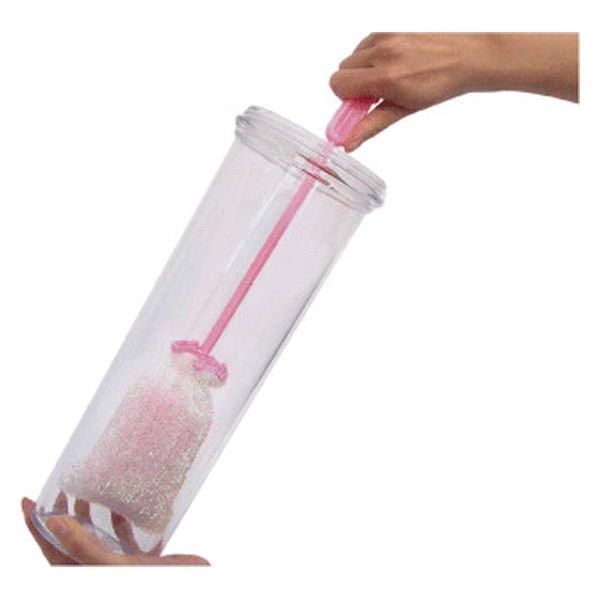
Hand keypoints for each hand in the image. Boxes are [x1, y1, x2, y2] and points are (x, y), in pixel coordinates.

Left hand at [22, 497, 208, 565]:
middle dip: (62, 514)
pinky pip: (125, 539)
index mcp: (89, 574)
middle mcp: (102, 570)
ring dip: (90, 515)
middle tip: (59, 489)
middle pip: (71, 540)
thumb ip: (84, 548)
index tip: (27, 500)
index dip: (35, 526)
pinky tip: (124, 507)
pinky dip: (122, 521)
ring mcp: (122, 566)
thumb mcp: (117, 568)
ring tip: (87, 492)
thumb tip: (54, 523)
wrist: (195, 585)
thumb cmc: (159, 583)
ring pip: (97, 537)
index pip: (51, 549)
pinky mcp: (143, 561)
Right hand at [330, 33, 578, 150]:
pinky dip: (370, 56)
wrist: (466, 58)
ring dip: (361, 71)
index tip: (360, 106)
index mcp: (386, 77)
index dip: (346, 99)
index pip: (338, 85)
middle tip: (375, 94)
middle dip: (353, 86)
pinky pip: (364, 44)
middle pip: (341, 71)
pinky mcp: (389, 28)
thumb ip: (370, 125)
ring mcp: (386, 37)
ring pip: (351, 57)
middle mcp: (383, 53)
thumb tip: (349, 142)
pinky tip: (390, 64)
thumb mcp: (403, 110)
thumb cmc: (440, 85)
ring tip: (387, 78)